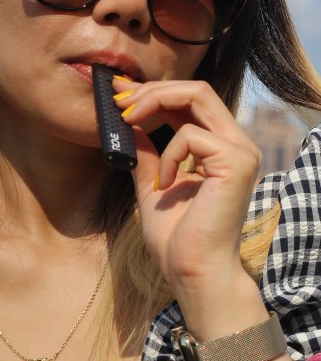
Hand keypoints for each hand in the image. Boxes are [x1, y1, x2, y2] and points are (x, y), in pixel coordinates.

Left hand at [112, 78, 265, 336]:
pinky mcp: (236, 162)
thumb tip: (130, 125)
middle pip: (197, 89)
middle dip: (152, 89)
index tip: (120, 96)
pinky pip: (191, 135)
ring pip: (198, 96)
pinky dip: (168, 155)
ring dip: (155, 103)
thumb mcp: (152, 185)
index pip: (191, 101)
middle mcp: (237, 144)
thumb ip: (147, 154)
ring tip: (128, 121)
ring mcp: (241, 152)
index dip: (154, 92)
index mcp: (220, 149)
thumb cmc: (176, 238)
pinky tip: (163, 184)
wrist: (192, 271)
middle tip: (119, 100)